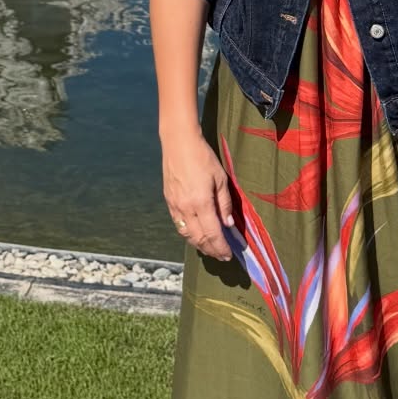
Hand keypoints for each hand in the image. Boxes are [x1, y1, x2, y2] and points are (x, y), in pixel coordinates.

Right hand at [162, 129, 235, 260]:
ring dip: (199, 245)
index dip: (221, 247)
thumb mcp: (220, 178)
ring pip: (187, 234)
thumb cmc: (203, 157)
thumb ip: (224, 203)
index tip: (228, 254)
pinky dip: (189, 234)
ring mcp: (175, 206)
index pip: (212, 234)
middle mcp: (186, 208)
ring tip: (210, 248)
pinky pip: (179, 225)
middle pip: (198, 238)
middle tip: (221, 256)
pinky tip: (196, 234)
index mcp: (201, 203)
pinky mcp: (169, 201)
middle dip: (211, 250)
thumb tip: (228, 224)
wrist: (178, 143)